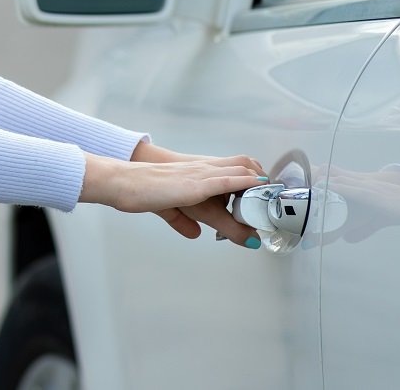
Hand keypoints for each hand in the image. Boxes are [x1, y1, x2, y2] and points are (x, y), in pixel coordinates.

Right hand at [79, 142, 266, 246]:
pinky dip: (247, 182)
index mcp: (197, 173)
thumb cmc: (142, 191)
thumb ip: (181, 221)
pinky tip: (259, 186)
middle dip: (263, 179)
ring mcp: (201, 174)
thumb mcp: (168, 208)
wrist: (125, 183)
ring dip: (261, 181)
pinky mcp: (196, 184)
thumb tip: (194, 234)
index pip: (233, 169)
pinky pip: (227, 179)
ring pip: (241, 170)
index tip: (265, 193)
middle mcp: (203, 169)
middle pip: (244, 165)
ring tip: (273, 195)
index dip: (252, 178)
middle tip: (273, 197)